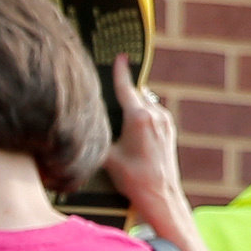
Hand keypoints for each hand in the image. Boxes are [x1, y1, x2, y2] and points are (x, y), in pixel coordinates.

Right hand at [101, 55, 190, 233]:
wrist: (161, 195)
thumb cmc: (133, 178)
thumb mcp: (108, 157)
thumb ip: (97, 138)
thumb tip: (80, 130)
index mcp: (138, 117)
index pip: (126, 87)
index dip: (120, 71)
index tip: (120, 56)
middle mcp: (154, 114)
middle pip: (135, 94)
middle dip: (124, 95)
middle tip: (111, 102)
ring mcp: (165, 121)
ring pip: (146, 103)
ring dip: (134, 108)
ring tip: (122, 124)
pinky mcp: (170, 129)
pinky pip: (154, 114)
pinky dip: (143, 117)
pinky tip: (134, 134)